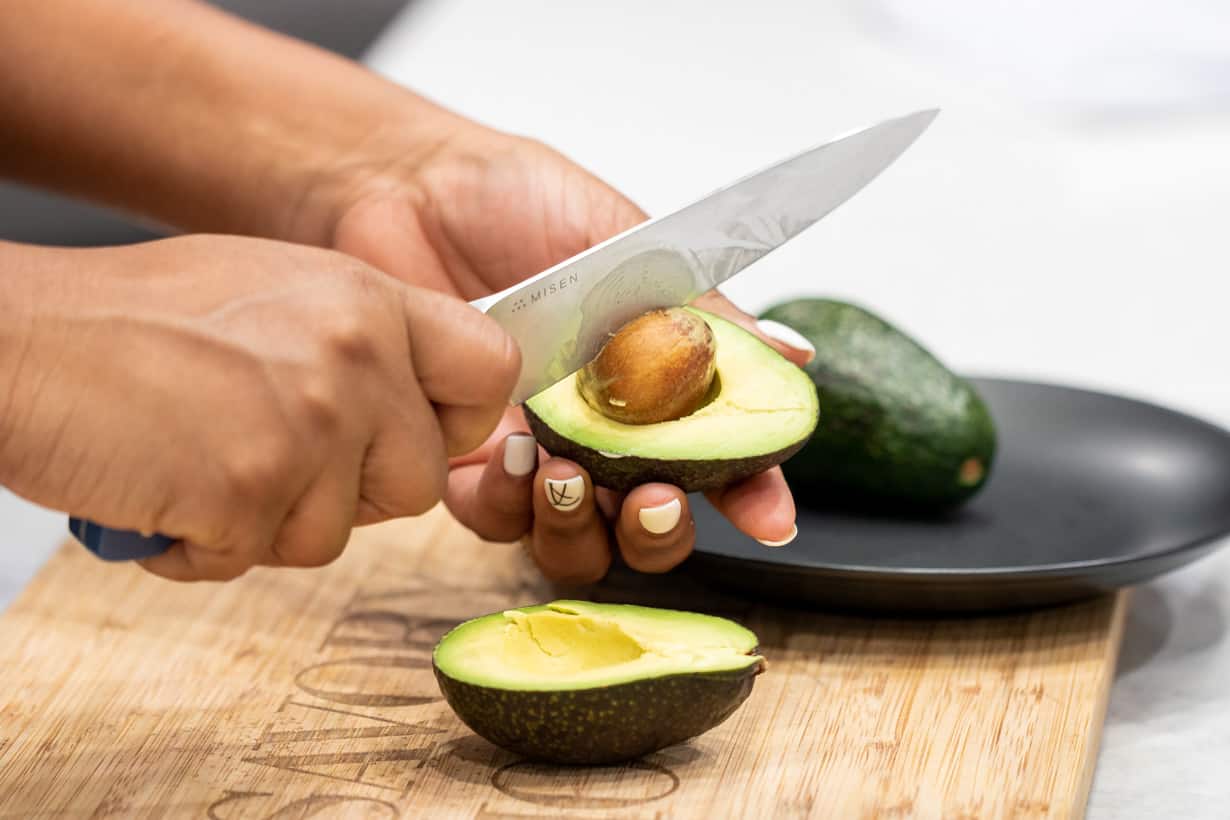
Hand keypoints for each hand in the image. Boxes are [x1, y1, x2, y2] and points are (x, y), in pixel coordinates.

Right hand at [0, 235, 517, 580]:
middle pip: (418, 481)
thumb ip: (357, 347)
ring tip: (196, 462)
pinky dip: (201, 546)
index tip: (414, 432)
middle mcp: (356, 357)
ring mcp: (308, 424)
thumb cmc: (131, 318)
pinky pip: (251, 558)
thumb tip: (409, 413)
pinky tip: (158, 490)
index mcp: (369, 300)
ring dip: (265, 523)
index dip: (458, 420)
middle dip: (349, 494)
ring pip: (335, 535)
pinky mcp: (251, 489)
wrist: (19, 338)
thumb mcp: (276, 294)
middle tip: (269, 459)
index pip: (490, 371)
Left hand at [308, 126, 814, 581]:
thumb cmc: (512, 198)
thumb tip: (792, 355)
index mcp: (646, 382)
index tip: (770, 516)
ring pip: (574, 538)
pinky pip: (491, 517)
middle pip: (646, 525)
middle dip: (660, 530)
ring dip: (583, 524)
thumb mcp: (623, 242)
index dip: (749, 494)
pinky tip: (509, 454)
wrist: (407, 183)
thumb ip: (701, 312)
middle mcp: (593, 430)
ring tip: (567, 473)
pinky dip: (507, 502)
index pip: (714, 457)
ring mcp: (529, 450)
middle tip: (654, 499)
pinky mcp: (458, 456)